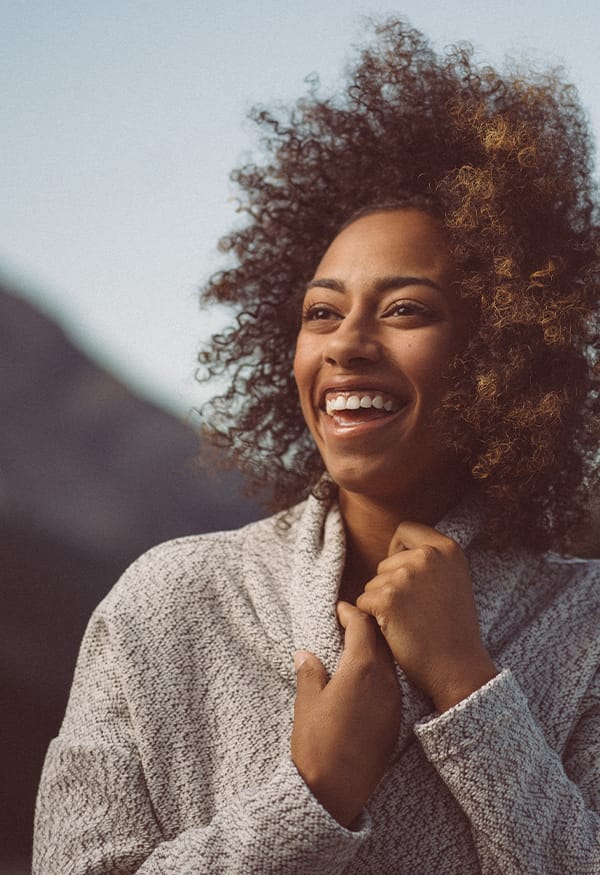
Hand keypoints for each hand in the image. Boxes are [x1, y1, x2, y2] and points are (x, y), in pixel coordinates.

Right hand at [291, 601, 400, 827]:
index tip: (339, 609)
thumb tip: (306, 654)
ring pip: (388, 663)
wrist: (336, 792)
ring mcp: (394, 702)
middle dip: (364, 628)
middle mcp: (384, 680)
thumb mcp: (306, 702)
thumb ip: (310, 672)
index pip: (362, 626)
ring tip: (352, 651)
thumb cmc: (317, 744)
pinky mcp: (396, 721)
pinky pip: (391, 686)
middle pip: (380, 640)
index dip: (350, 613)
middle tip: (346, 624)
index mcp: (361, 668)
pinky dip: (378, 675)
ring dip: (373, 651)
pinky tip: (362, 682)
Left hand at [356, 521, 496, 712]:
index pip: (405, 529)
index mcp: (448, 548)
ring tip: (410, 623)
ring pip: (373, 583)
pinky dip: (373, 618)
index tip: (405, 574)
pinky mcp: (389, 598)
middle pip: (385, 561)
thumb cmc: (453, 630)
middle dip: (390, 585)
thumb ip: (429, 560)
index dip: (398, 550)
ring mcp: (407, 575)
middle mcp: (428, 556)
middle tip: (415, 612)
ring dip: (382, 604)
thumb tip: (393, 551)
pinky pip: (363, 602)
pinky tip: (397, 631)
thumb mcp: (453, 580)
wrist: (458, 668)